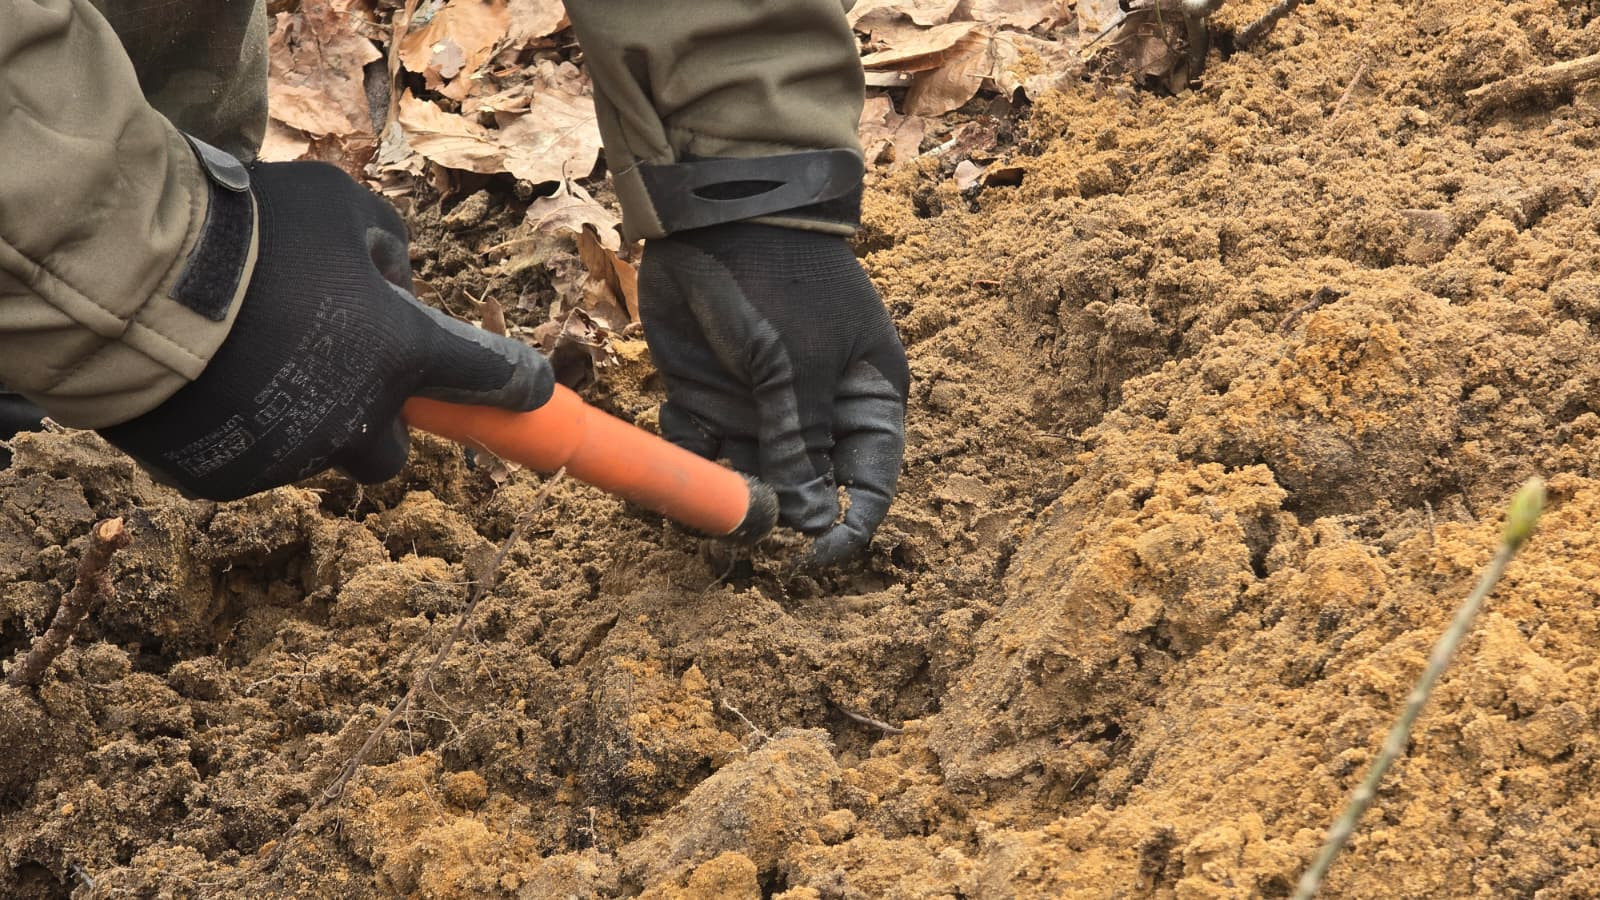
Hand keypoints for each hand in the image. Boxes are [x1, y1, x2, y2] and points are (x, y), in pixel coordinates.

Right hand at [101, 161, 551, 499]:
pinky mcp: (225, 479)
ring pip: (313, 451)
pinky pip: (248, 458)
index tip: (535, 391)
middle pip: (390, 451)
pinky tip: (203, 376)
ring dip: (300, 413)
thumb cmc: (249, 230)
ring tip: (245, 351)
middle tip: (341, 370)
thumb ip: (388, 243)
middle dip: (379, 418)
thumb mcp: (342, 204)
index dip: (520, 385)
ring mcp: (291, 457)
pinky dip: (238, 426)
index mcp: (403, 353)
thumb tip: (394, 280)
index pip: (491, 378)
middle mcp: (358, 420)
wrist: (129, 281)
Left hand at [639, 222, 908, 564]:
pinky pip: (698, 453)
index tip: (814, 556)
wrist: (717, 215)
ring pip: (747, 478)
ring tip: (706, 506)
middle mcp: (814, 413)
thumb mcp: (798, 365)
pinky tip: (676, 449)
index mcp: (864, 400)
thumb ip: (800, 442)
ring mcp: (758, 408)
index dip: (847, 524)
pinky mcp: (705, 398)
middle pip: (804, 490)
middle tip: (747, 526)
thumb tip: (806, 522)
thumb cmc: (784, 283)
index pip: (869, 482)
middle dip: (778, 514)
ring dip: (726, 497)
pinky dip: (686, 464)